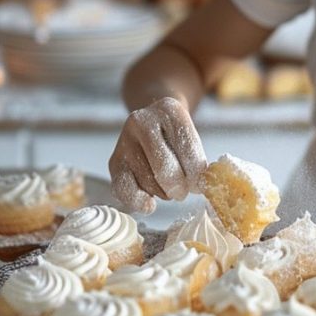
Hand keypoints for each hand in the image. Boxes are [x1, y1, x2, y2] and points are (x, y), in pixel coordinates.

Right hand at [109, 97, 206, 213]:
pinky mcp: (114, 161)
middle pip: (164, 166)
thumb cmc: (175, 135)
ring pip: (148, 181)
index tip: (201, 185)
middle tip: (184, 193)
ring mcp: (125, 140)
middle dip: (179, 187)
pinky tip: (149, 204)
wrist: (151, 121)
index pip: (187, 148)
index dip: (197, 173)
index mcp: (169, 110)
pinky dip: (138, 201)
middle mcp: (142, 121)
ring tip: (169, 188)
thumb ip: (196, 160)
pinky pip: (124, 189)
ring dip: (164, 193)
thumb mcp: (190, 136)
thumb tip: (200, 185)